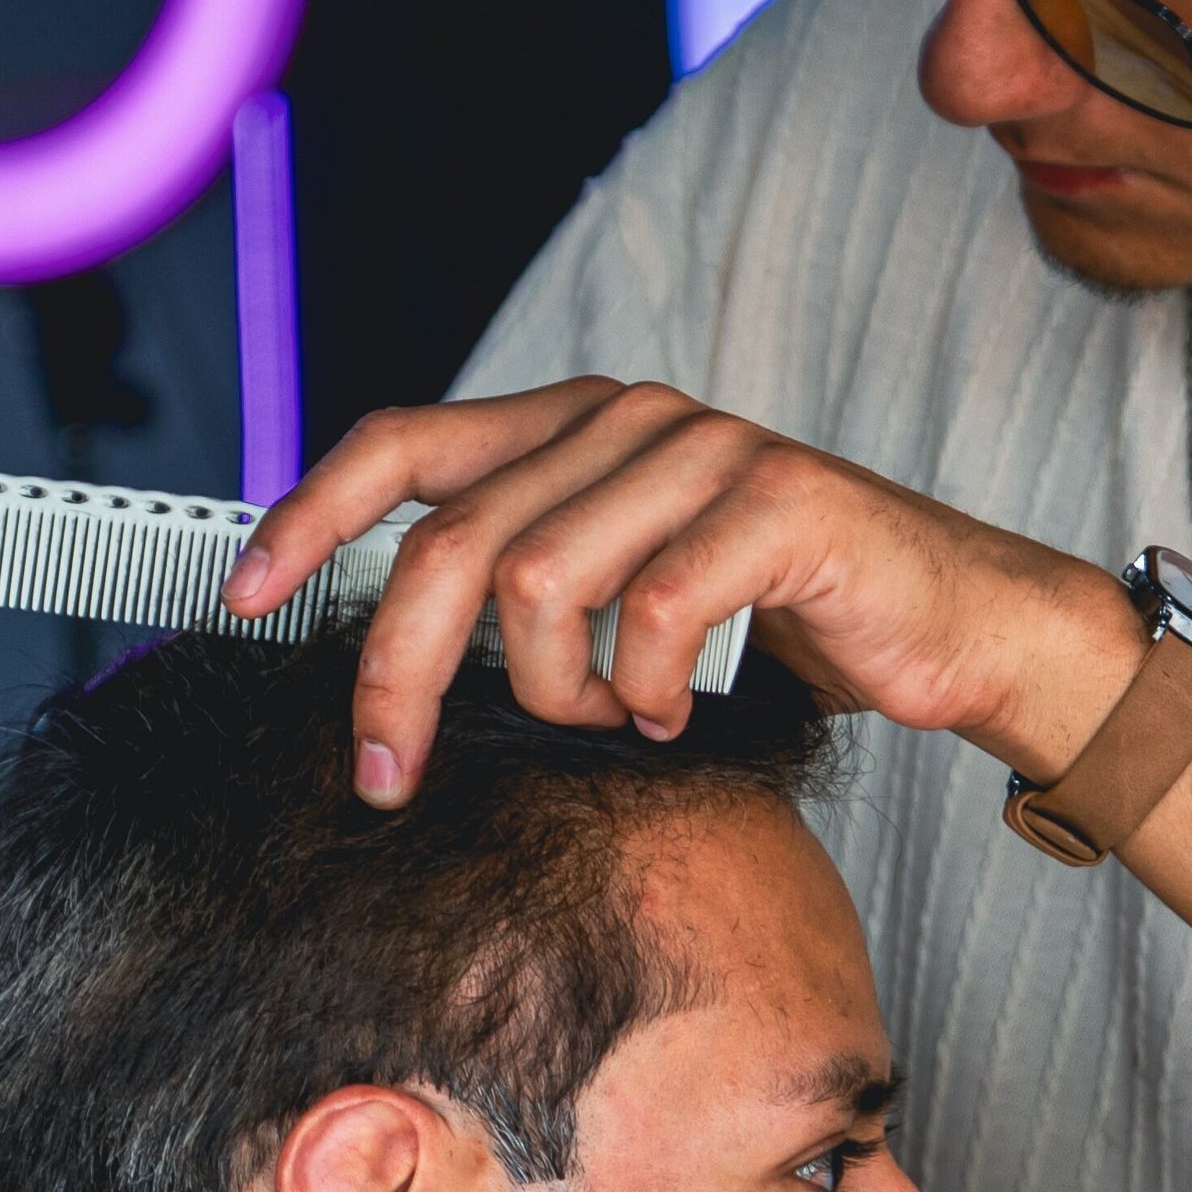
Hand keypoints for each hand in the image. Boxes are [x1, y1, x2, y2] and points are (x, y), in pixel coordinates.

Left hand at [222, 379, 1133, 804]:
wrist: (950, 624)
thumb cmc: (782, 623)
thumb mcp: (624, 596)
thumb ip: (527, 589)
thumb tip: (393, 664)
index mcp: (573, 425)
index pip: (402, 442)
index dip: (308, 516)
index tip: (241, 599)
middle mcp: (626, 416)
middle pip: (451, 540)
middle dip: (399, 676)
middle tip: (391, 775)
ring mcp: (703, 450)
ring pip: (539, 584)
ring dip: (555, 693)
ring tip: (608, 722)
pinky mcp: (776, 503)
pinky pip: (653, 616)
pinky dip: (649, 693)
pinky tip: (678, 714)